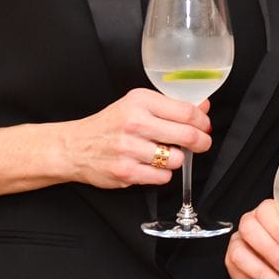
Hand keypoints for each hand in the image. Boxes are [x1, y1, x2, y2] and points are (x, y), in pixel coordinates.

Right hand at [60, 88, 211, 189]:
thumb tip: (202, 107)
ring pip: (176, 159)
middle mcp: (134, 123)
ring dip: (176, 159)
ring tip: (164, 154)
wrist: (74, 146)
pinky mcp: (126, 171)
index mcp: (139, 101)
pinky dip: (163, 174)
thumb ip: (169, 106)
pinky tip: (152, 165)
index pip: (185, 111)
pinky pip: (162, 177)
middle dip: (201, 142)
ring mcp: (129, 148)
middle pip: (186, 135)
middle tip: (201, 143)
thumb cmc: (109, 125)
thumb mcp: (136, 105)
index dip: (202, 121)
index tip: (205, 126)